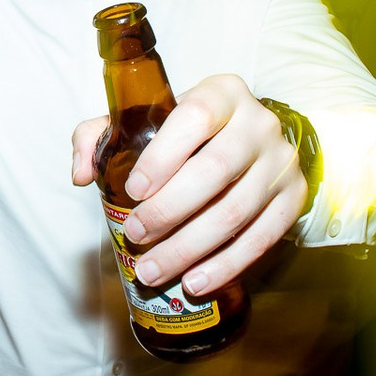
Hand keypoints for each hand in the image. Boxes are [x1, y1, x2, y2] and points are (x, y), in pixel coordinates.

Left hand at [70, 74, 306, 293]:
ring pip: (235, 212)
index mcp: (222, 93)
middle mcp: (259, 123)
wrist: (251, 140)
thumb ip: (99, 136)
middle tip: (135, 235)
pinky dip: (226, 265)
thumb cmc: (186, 133)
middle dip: (168, 211)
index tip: (133, 190)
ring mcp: (281, 162)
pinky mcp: (294, 197)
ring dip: (189, 248)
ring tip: (152, 269)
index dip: (163, 156)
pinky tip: (195, 281)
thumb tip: (81, 175)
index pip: (194, 118)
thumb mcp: (145, 119)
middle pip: (214, 171)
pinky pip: (262, 238)